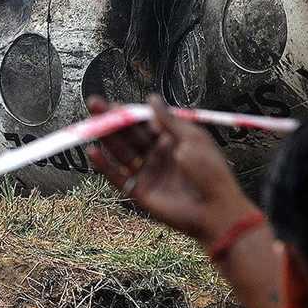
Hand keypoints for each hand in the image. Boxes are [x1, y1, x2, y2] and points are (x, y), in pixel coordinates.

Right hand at [87, 95, 259, 247]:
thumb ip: (168, 121)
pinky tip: (93, 153)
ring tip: (92, 126)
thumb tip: (151, 98)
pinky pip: (119, 177)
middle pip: (130, 135)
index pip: (144, 122)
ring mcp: (148, 173)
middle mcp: (157, 154)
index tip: (111, 104)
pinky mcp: (141, 192)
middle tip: (93, 107)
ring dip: (107, 139)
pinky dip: (105, 166)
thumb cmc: (210, 172)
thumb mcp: (192, 139)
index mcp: (172, 140)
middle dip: (112, 121)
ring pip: (122, 153)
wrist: (215, 209)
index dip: (128, 113)